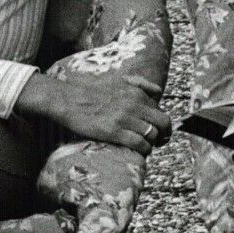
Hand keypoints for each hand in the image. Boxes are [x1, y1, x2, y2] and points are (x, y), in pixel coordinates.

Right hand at [17, 71, 170, 154]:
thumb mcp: (119, 81)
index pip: (160, 109)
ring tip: (146, 147)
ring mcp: (124, 118)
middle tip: (160, 142)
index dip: (162, 123)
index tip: (158, 130)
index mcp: (136, 92)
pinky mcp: (114, 131)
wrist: (68, 99)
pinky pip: (140, 144)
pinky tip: (139, 151)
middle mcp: (133, 104)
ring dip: (152, 144)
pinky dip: (144, 150)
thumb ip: (140, 84)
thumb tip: (158, 91)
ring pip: (153, 134)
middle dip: (165, 134)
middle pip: (163, 122)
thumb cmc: (91, 92)